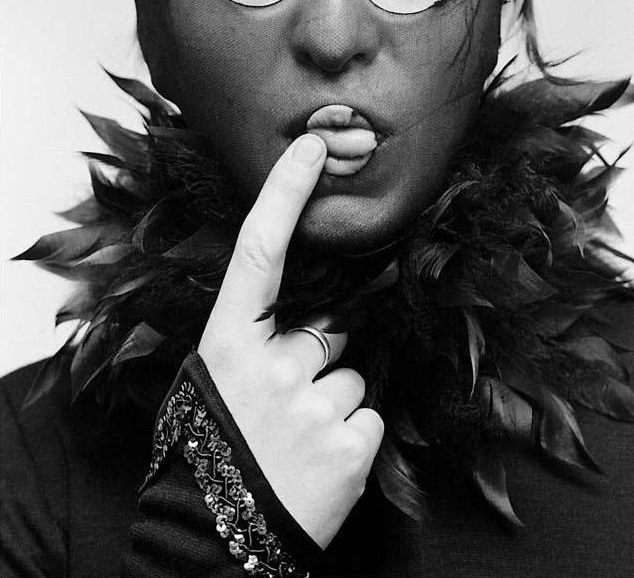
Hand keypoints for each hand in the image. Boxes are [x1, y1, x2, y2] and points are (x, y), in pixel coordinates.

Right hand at [198, 134, 383, 548]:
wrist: (216, 541)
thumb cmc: (216, 451)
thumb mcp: (216, 385)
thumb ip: (255, 343)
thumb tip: (312, 325)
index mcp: (228, 343)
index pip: (259, 251)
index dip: (284, 193)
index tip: (312, 145)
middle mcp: (271, 365)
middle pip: (325, 330)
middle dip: (316, 359)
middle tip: (281, 407)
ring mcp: (313, 404)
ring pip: (350, 376)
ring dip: (331, 403)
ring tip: (296, 442)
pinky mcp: (352, 444)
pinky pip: (367, 415)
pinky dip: (350, 435)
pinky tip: (319, 461)